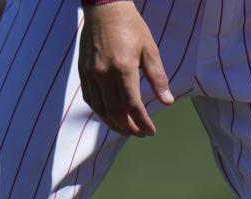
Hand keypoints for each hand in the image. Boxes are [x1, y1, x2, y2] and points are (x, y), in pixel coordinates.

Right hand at [78, 1, 173, 135]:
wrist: (105, 8)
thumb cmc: (131, 27)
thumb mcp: (150, 51)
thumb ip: (158, 79)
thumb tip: (167, 102)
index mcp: (123, 69)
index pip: (132, 105)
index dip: (142, 122)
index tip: (151, 131)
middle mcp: (103, 73)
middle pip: (115, 111)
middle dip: (129, 127)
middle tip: (140, 134)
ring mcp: (90, 72)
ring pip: (100, 108)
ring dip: (113, 123)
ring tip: (126, 130)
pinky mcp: (83, 70)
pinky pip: (90, 98)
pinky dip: (100, 111)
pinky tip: (110, 116)